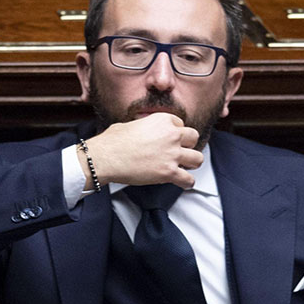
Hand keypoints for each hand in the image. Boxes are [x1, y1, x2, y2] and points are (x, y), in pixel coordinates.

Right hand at [79, 113, 202, 188]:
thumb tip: (141, 132)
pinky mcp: (169, 172)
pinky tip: (183, 183)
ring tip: (185, 167)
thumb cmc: (112, 141)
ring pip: (198, 159)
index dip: (175, 133)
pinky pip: (189, 180)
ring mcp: (172, 154)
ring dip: (192, 163)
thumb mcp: (130, 124)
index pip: (180, 124)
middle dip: (188, 145)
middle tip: (180, 152)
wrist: (105, 157)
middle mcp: (171, 135)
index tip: (170, 140)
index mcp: (163, 120)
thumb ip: (144, 127)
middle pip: (193, 138)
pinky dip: (187, 183)